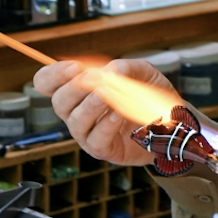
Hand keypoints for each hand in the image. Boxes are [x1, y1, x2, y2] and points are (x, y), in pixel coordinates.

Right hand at [33, 58, 171, 167]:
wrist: (170, 124)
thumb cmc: (148, 97)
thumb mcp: (143, 73)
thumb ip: (126, 67)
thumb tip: (109, 71)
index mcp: (77, 91)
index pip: (47, 83)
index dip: (54, 74)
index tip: (74, 68)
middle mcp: (76, 112)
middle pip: (59, 101)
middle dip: (74, 88)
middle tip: (93, 79)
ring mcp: (87, 133)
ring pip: (75, 121)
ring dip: (90, 106)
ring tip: (106, 95)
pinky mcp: (101, 149)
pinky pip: (95, 139)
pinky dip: (105, 125)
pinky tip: (118, 115)